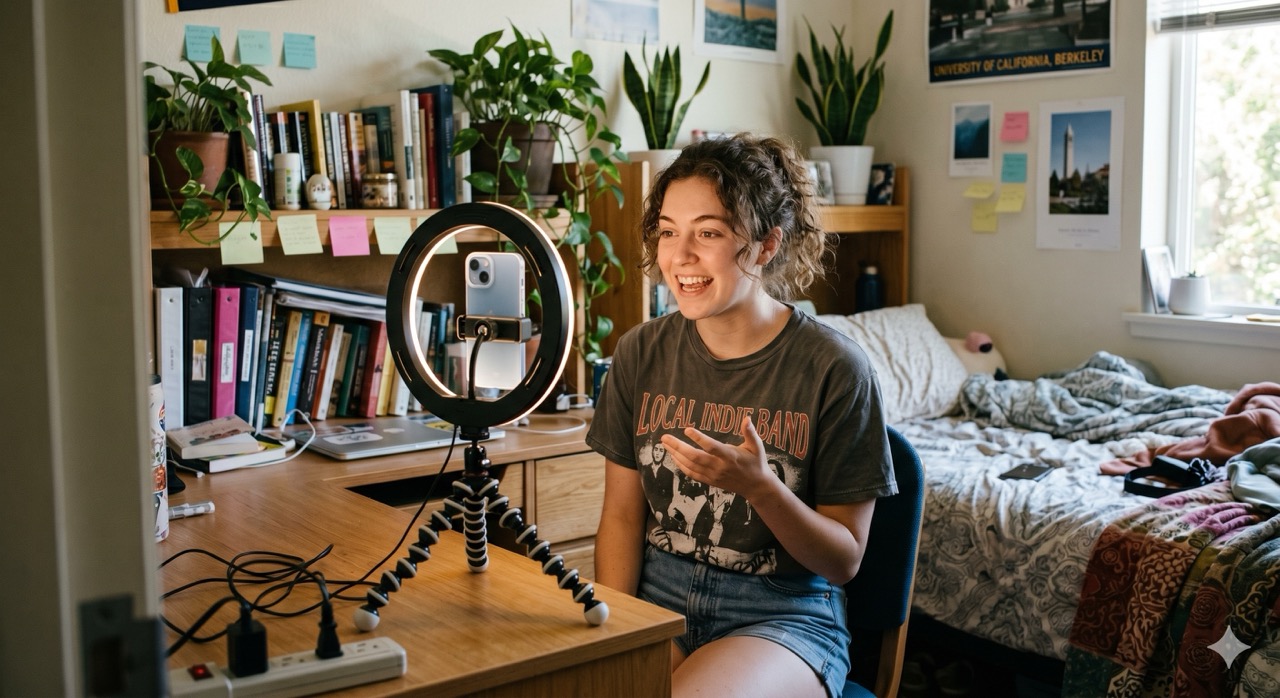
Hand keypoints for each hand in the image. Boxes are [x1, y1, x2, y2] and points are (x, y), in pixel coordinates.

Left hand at [661, 415, 775, 498]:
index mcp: (730, 456)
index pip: (712, 447)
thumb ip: (750, 432)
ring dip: (676, 454)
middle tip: (665, 437)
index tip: (687, 429)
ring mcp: (713, 475)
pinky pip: (692, 474)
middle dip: (678, 447)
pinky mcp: (710, 481)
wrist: (756, 486)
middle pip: (695, 457)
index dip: (699, 439)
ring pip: (690, 465)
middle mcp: (720, 467)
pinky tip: (673, 456)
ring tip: (665, 444)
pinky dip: (681, 466)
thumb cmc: (756, 462)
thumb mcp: (757, 446)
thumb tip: (747, 418)